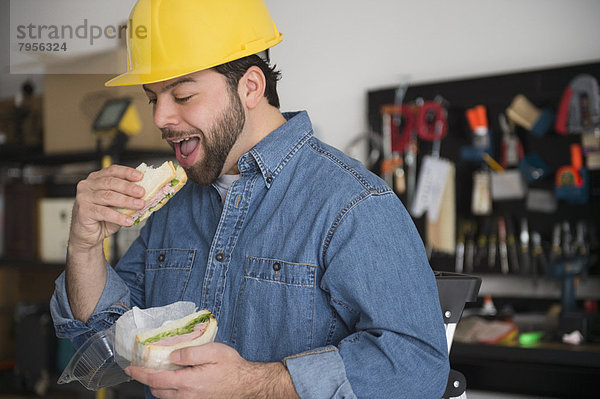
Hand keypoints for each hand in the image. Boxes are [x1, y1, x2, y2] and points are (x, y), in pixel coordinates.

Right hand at [69, 165, 144, 250]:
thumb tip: (146, 194)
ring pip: (108, 196)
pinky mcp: (83, 211)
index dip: (127, 172)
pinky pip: (104, 212)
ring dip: (126, 201)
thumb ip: (127, 197)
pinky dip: (118, 217)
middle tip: (142, 192)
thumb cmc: (103, 218)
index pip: (112, 170)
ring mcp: (84, 198)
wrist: (88, 235)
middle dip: (128, 187)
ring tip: (139, 205)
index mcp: (96, 179)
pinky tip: (128, 220)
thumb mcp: (117, 205)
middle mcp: (88, 185)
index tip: (140, 176)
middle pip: (110, 182)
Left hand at [125, 343, 298, 398]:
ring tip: (159, 373)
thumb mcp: (214, 351)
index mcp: (188, 382)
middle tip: (143, 367)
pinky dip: (169, 392)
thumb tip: (172, 356)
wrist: (248, 384)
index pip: (156, 379)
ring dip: (158, 387)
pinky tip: (175, 381)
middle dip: (147, 380)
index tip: (130, 368)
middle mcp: (187, 396)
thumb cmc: (233, 367)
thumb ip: (190, 352)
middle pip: (157, 391)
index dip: (140, 374)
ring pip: (166, 398)